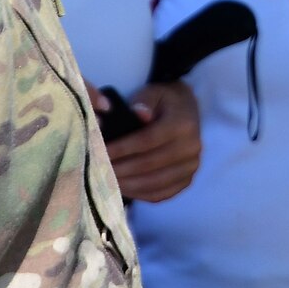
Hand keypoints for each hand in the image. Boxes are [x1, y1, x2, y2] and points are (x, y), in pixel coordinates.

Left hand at [101, 82, 202, 202]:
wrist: (187, 110)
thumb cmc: (163, 101)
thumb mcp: (153, 93)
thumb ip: (144, 102)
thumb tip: (139, 113)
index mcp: (183, 125)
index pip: (147, 141)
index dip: (122, 149)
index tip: (100, 152)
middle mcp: (191, 148)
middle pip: (149, 165)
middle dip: (120, 169)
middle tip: (97, 171)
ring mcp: (191, 167)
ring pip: (154, 183)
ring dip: (127, 185)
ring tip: (105, 181)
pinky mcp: (187, 181)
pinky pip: (161, 194)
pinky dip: (139, 195)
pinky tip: (122, 188)